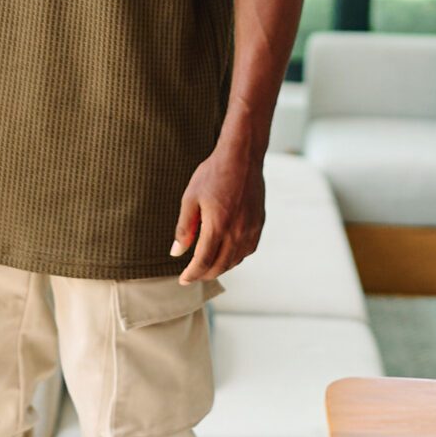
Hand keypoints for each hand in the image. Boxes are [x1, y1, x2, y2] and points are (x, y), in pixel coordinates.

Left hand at [170, 141, 263, 283]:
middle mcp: (237, 231)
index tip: (183, 280)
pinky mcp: (259, 223)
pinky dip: (235, 258)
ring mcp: (251, 229)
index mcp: (217, 226)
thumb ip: (184, 228)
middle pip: (220, 266)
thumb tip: (176, 253)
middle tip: (192, 276)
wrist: (242, 156)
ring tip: (207, 267)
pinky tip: (226, 254)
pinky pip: (248, 250)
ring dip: (220, 268)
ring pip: (235, 261)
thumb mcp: (190, 198)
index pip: (203, 262)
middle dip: (204, 275)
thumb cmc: (213, 174)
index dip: (192, 274)